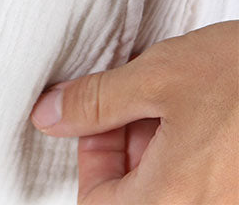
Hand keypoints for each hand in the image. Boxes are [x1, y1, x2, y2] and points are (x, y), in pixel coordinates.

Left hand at [29, 20, 238, 202]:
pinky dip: (193, 158)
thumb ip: (95, 103)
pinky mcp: (238, 192)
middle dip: (128, 151)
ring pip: (171, 193)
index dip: (90, 157)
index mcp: (173, 201)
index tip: (101, 117)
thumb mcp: (158, 76)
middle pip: (137, 201)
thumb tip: (49, 116)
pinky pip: (203, 188)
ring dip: (161, 153)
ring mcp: (226, 202)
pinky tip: (205, 117)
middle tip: (142, 102)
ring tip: (178, 103)